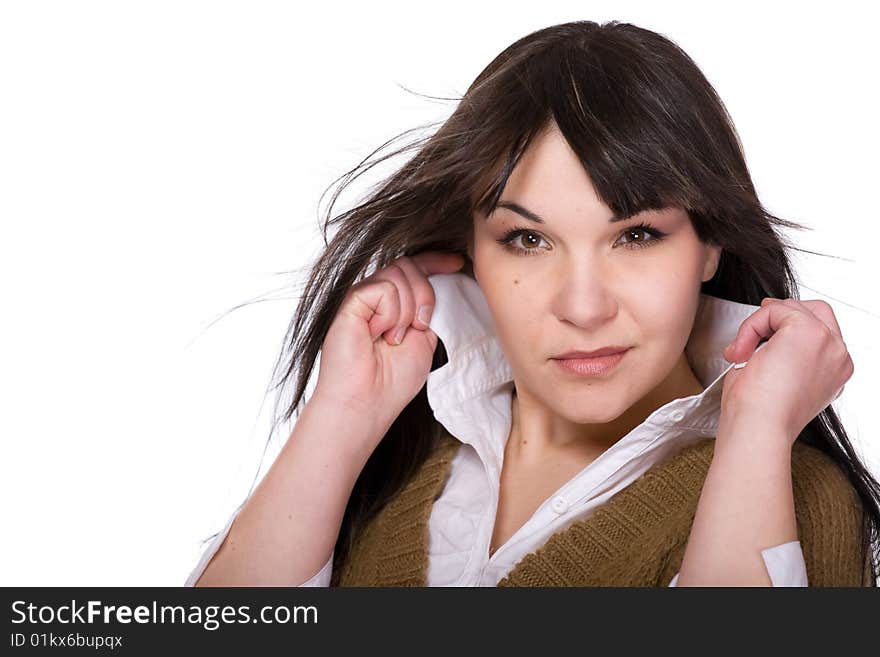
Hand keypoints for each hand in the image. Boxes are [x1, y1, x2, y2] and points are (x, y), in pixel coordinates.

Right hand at [312, 251, 465, 447]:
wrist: (368, 402)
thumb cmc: (392, 381)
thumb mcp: (425, 339)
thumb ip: (430, 310)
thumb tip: (445, 282)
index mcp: (395, 304)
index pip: (415, 268)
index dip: (436, 261)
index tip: (457, 263)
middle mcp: (377, 297)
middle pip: (409, 266)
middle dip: (426, 293)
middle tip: (420, 327)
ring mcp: (363, 298)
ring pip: (398, 273)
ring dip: (408, 309)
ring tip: (394, 338)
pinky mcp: (351, 302)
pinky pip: (383, 288)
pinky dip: (390, 314)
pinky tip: (379, 335)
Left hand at [719, 297, 853, 444]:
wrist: (757, 427)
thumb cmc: (758, 414)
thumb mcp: (777, 379)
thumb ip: (783, 353)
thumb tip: (768, 336)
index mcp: (833, 371)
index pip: (821, 332)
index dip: (788, 326)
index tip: (762, 336)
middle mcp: (838, 357)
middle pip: (815, 311)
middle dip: (780, 315)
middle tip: (752, 331)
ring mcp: (828, 343)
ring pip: (792, 307)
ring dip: (759, 324)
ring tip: (741, 352)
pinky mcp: (808, 332)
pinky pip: (774, 310)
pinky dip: (751, 325)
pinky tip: (741, 350)